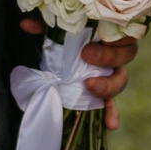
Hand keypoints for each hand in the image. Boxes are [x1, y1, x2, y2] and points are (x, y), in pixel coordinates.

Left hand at [12, 11, 135, 127]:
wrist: (67, 50)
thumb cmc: (68, 34)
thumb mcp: (57, 29)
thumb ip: (45, 25)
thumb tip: (26, 24)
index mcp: (107, 32)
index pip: (121, 34)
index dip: (108, 44)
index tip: (86, 51)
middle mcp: (114, 51)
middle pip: (125, 55)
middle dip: (107, 60)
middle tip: (86, 61)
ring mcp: (111, 72)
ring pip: (119, 80)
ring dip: (108, 87)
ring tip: (91, 88)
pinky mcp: (104, 91)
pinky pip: (112, 103)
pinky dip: (111, 114)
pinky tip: (109, 125)